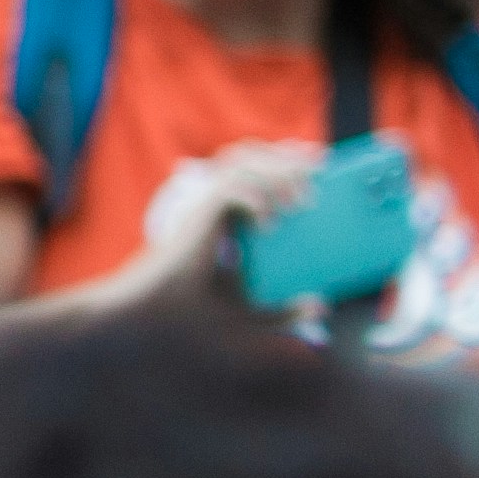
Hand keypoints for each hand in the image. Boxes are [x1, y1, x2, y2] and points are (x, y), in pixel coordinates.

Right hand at [119, 140, 325, 303]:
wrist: (156, 321)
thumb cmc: (191, 319)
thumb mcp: (250, 318)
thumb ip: (284, 314)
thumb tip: (322, 307)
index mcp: (224, 221)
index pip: (254, 173)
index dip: (286, 162)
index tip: (318, 169)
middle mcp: (212, 207)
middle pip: (251, 156)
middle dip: (287, 155)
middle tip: (320, 166)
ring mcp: (203, 208)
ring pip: (241, 162)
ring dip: (276, 173)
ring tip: (298, 203)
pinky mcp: (197, 216)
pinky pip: (230, 188)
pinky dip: (254, 199)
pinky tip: (268, 224)